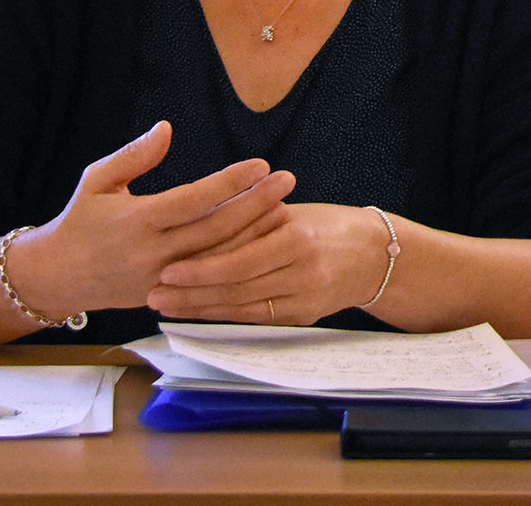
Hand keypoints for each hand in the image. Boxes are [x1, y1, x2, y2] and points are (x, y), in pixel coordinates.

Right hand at [5, 122, 296, 318]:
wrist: (57, 277)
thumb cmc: (81, 220)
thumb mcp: (97, 181)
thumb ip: (134, 155)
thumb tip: (166, 128)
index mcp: (136, 221)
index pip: (193, 200)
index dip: (229, 183)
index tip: (260, 164)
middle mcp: (152, 253)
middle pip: (215, 229)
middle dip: (255, 204)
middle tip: (287, 180)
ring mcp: (164, 279)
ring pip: (219, 258)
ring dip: (255, 234)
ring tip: (286, 208)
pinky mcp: (170, 296)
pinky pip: (212, 280)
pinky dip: (240, 261)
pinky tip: (265, 243)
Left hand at [146, 202, 394, 324]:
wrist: (376, 254)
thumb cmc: (328, 224)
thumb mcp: (293, 212)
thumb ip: (252, 222)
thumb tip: (200, 227)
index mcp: (299, 239)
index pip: (240, 261)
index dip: (201, 270)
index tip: (167, 270)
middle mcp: (303, 273)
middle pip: (237, 290)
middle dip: (192, 294)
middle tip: (154, 294)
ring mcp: (305, 299)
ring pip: (243, 309)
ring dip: (201, 309)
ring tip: (167, 306)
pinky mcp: (304, 317)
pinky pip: (257, 318)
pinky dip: (225, 315)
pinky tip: (199, 312)